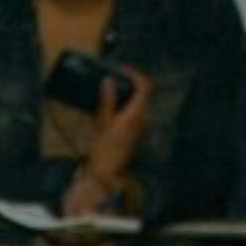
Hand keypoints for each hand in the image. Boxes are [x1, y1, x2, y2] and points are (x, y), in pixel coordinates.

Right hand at [65, 64, 150, 212]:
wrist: (107, 176)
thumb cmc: (104, 151)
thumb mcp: (102, 124)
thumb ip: (107, 101)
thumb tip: (109, 81)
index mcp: (136, 113)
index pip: (144, 85)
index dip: (134, 74)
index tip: (121, 70)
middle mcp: (142, 118)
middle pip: (142, 93)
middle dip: (129, 83)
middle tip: (112, 78)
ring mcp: (139, 127)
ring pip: (137, 103)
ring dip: (125, 95)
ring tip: (108, 92)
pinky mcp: (134, 134)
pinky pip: (132, 113)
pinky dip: (123, 106)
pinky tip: (109, 109)